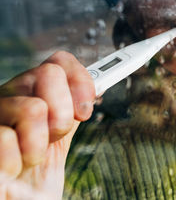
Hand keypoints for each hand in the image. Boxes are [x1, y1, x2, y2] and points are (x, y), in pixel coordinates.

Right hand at [0, 51, 94, 198]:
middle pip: (50, 73)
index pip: (58, 62)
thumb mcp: (58, 138)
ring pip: (34, 107)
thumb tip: (98, 83)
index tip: (86, 110)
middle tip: (52, 137)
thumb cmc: (36, 181)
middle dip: (63, 114)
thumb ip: (71, 109)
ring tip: (28, 158)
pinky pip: (6, 138)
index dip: (81, 79)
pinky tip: (9, 170)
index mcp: (30, 94)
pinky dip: (16, 162)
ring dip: (39, 145)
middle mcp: (8, 97)